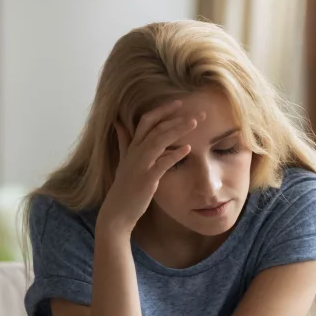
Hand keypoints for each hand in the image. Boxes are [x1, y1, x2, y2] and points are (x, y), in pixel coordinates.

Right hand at [98, 100, 204, 233]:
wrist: (117, 212)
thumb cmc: (124, 187)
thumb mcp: (124, 161)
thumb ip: (124, 142)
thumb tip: (119, 123)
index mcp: (132, 147)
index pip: (146, 121)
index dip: (163, 110)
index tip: (180, 103)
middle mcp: (135, 153)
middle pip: (155, 127)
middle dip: (176, 117)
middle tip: (198, 112)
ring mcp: (140, 165)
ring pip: (158, 140)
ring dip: (177, 129)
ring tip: (194, 123)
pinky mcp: (146, 179)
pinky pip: (161, 164)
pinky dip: (174, 155)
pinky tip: (187, 148)